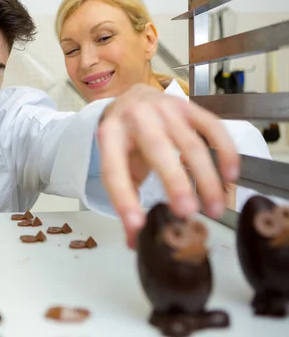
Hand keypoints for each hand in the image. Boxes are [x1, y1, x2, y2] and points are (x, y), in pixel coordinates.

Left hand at [98, 84, 239, 247]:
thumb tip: (134, 242)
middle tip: (187, 213)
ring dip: (206, 178)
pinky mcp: (190, 106)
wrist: (131, 99)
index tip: (137, 227)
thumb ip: (124, 200)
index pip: (114, 169)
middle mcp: (137, 118)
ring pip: (190, 143)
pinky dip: (225, 152)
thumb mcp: (118, 164)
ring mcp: (165, 109)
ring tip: (213, 208)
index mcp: (110, 135)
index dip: (124, 199)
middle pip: (157, 149)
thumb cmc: (126, 140)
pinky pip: (213, 127)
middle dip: (175, 182)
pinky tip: (230, 177)